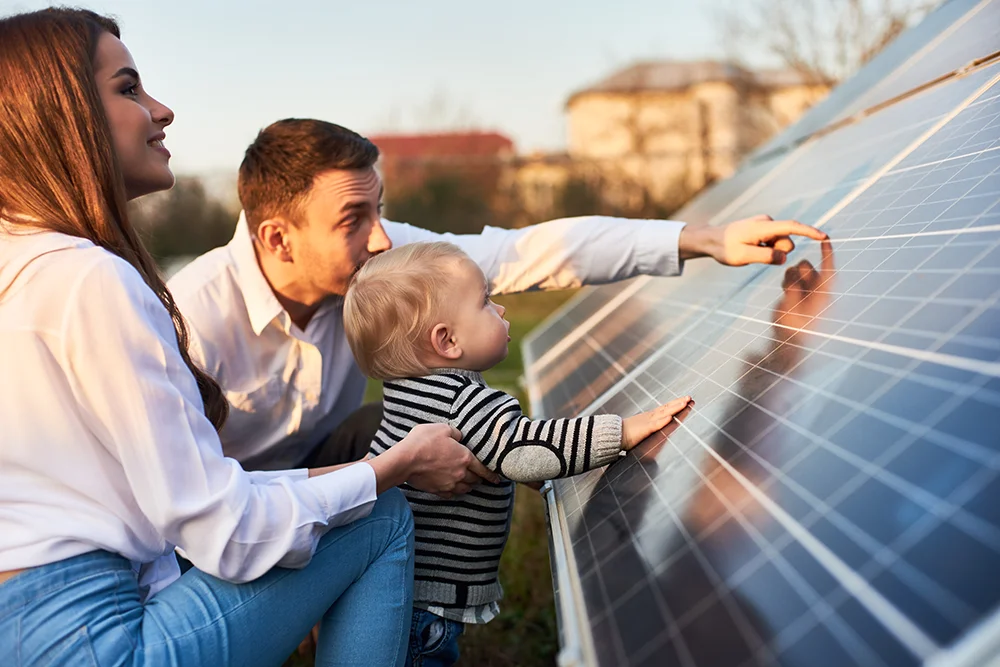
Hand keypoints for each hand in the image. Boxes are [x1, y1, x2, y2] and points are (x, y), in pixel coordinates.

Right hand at [368, 423, 501, 497]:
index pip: (483, 469)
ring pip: (465, 489)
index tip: (497, 479)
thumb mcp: (442, 429)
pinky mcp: (438, 491)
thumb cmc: (424, 442)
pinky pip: (452, 494)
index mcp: (465, 458)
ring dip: (469, 486)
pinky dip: (455, 492)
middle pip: (475, 480)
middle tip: (481, 478)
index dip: (492, 475)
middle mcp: (461, 474)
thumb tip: (460, 437)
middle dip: (479, 479)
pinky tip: (453, 488)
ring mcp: (449, 484)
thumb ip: (456, 433)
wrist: (405, 461)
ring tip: (469, 483)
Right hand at [621, 396, 692, 449]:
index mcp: (650, 417)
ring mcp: (648, 422)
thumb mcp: (641, 430)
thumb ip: (650, 429)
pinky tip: (670, 417)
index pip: (665, 409)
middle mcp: (650, 417)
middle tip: (690, 397)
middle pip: (667, 408)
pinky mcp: (645, 430)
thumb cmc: (626, 435)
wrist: (614, 435)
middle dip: (679, 402)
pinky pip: (655, 425)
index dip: (675, 404)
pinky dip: (662, 421)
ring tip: (685, 403)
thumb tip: (657, 430)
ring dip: (675, 408)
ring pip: (664, 413)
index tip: (685, 400)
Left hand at [679, 214, 827, 265]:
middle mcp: (767, 222)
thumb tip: (784, 257)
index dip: (809, 232)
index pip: (791, 227)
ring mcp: (766, 226)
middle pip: (787, 242)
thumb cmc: (725, 248)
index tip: (824, 237)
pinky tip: (751, 249)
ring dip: (771, 252)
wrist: (711, 239)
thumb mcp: (742, 256)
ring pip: (781, 245)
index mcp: (763, 226)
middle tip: (755, 255)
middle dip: (778, 253)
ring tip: (750, 251)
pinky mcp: (764, 230)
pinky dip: (767, 250)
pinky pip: (774, 244)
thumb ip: (765, 256)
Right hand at [773, 239, 834, 333]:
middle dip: (797, 271)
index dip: (827, 253)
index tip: (826, 238)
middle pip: (807, 266)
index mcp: (822, 293)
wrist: (789, 340)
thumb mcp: (791, 307)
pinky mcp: (798, 293)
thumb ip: (792, 288)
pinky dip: (787, 281)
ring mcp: (807, 291)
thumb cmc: (793, 327)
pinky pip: (792, 278)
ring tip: (786, 292)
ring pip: (798, 270)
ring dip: (790, 276)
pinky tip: (785, 294)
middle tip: (789, 287)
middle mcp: (817, 289)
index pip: (828, 269)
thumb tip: (792, 272)